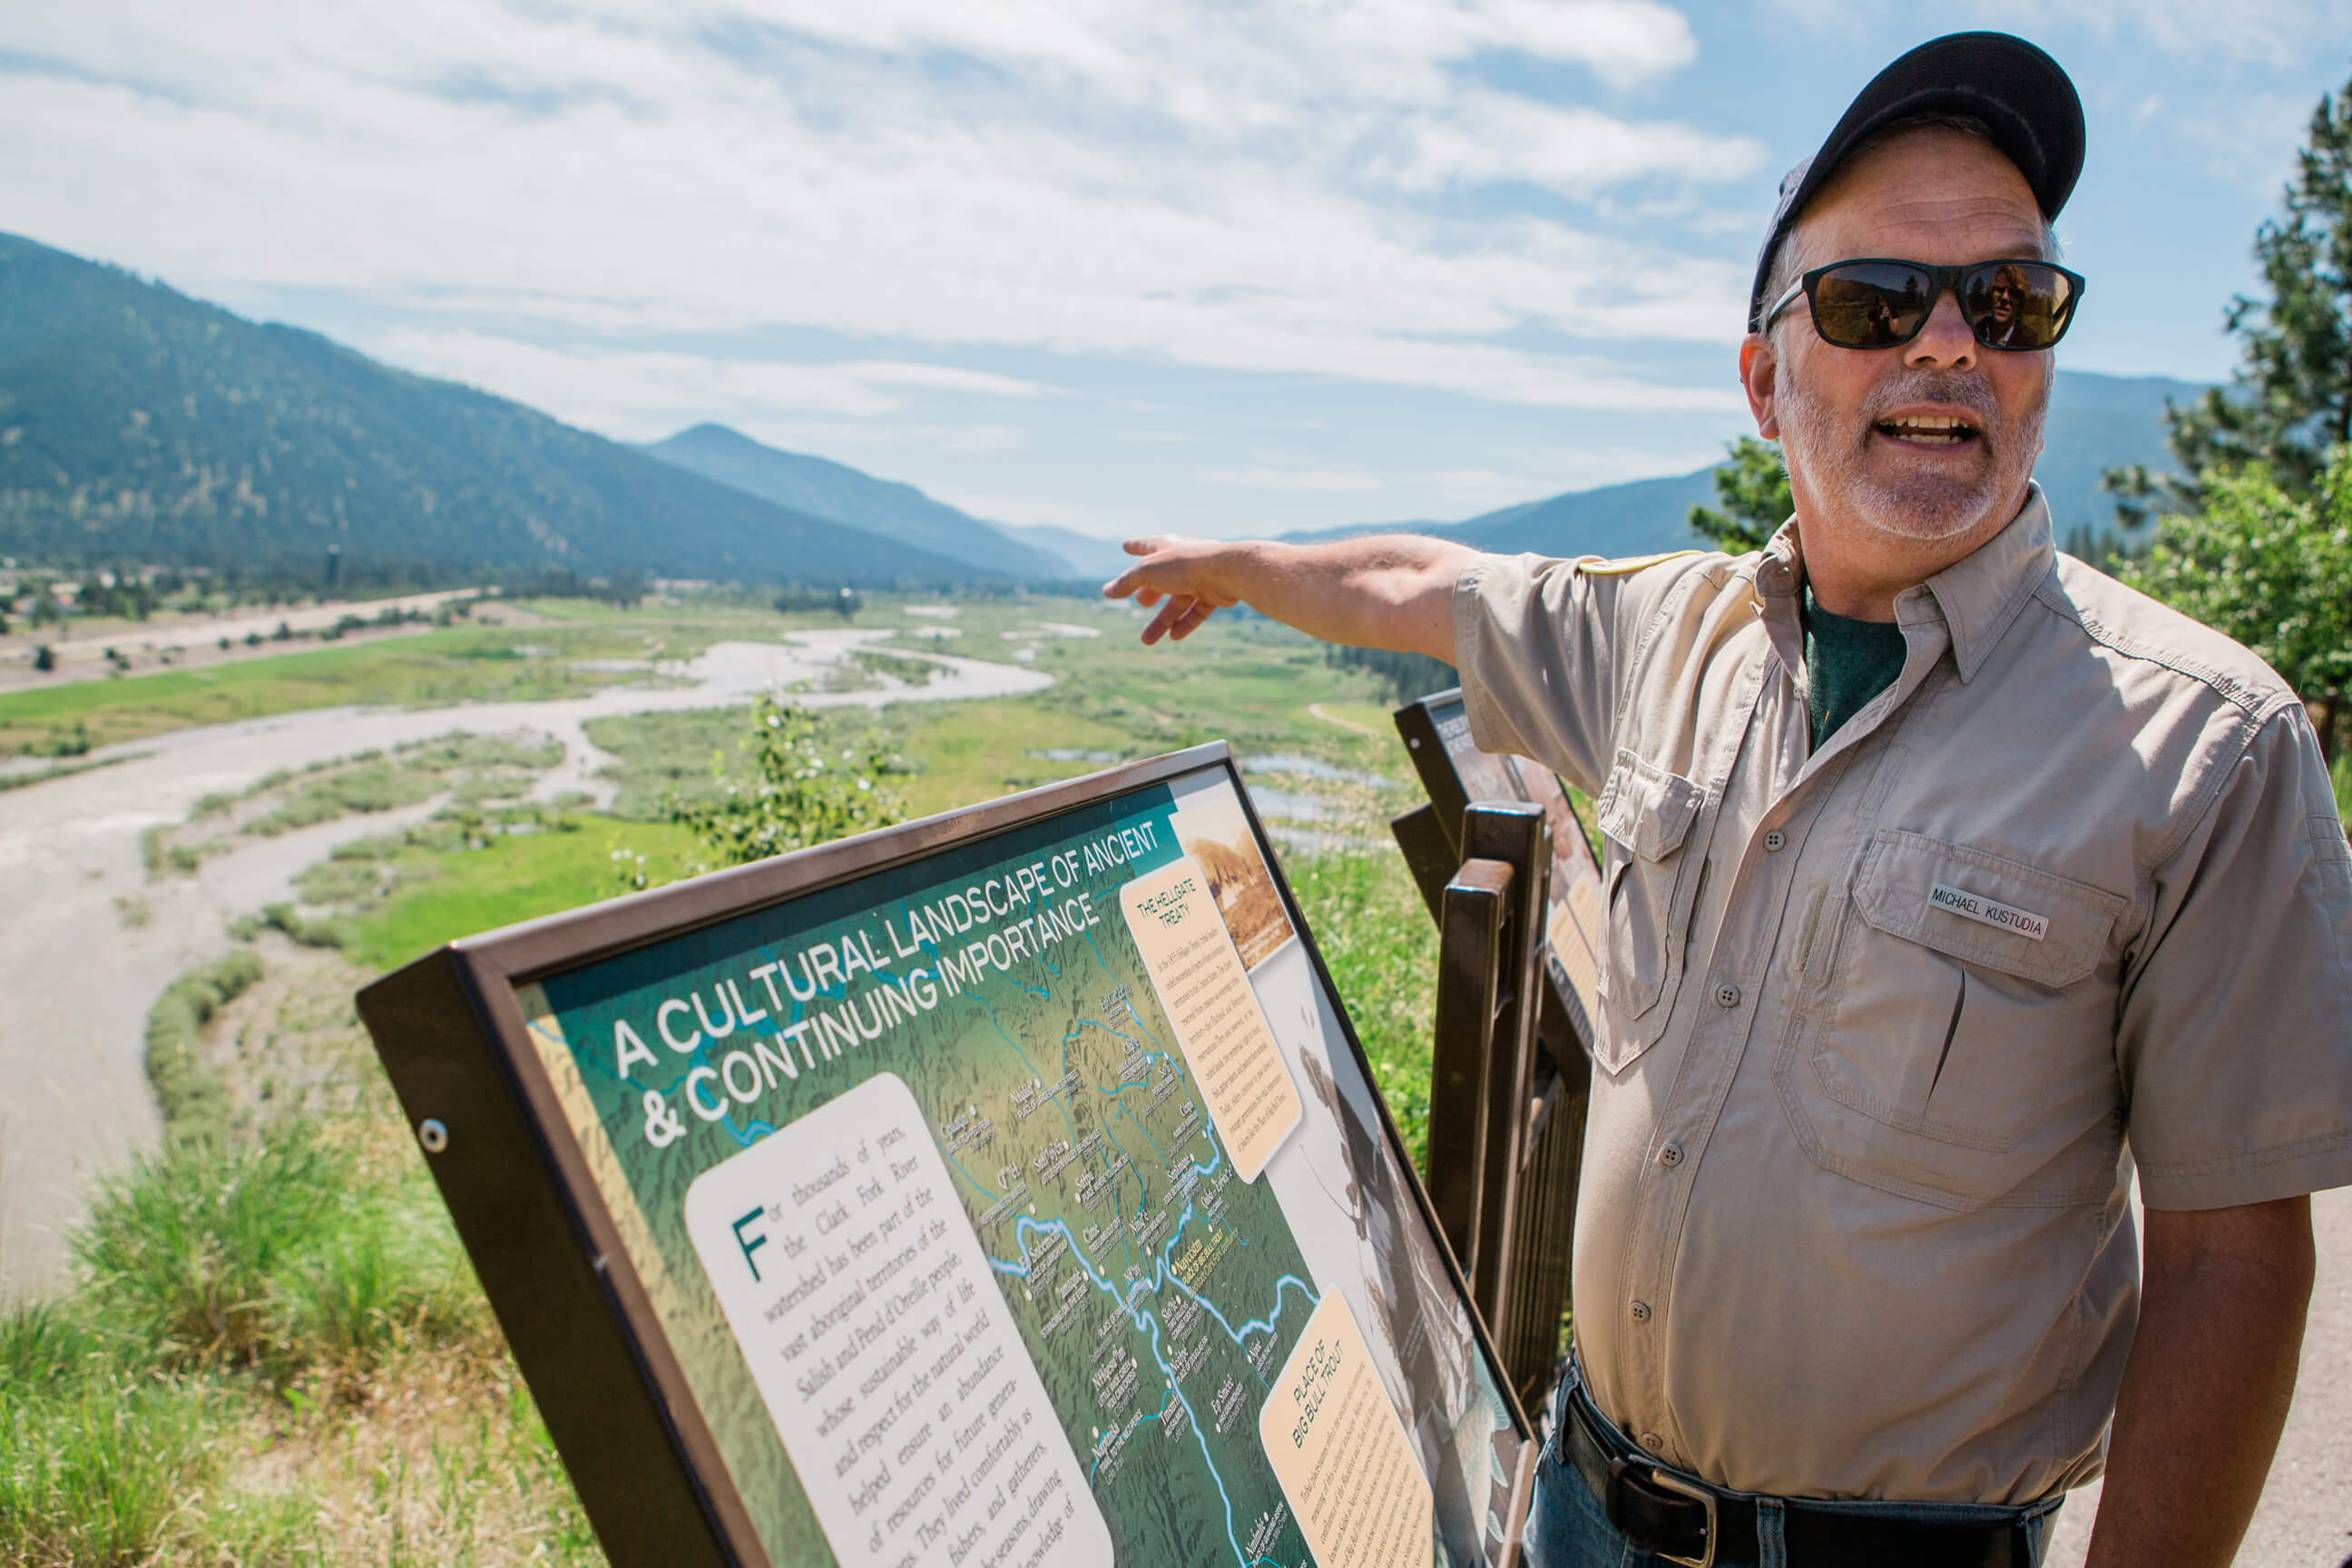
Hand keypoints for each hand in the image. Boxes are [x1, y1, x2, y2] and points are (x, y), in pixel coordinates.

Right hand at [1102, 536, 1247, 644]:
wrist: (1227, 572)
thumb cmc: (1185, 565)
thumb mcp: (1147, 572)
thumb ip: (1127, 583)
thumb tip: (1106, 591)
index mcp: (1167, 547)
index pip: (1147, 545)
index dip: (1136, 546)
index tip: (1126, 545)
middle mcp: (1183, 561)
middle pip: (1162, 580)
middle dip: (1150, 592)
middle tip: (1140, 602)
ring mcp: (1200, 578)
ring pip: (1177, 602)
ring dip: (1162, 621)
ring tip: (1146, 641)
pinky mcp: (1214, 594)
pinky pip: (1196, 611)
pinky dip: (1185, 623)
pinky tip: (1174, 636)